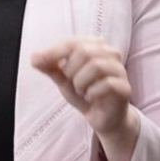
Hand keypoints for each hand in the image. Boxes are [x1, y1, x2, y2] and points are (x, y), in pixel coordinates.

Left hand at [32, 37, 139, 160]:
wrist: (103, 118)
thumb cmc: (85, 93)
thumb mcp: (63, 80)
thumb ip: (50, 68)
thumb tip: (34, 58)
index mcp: (94, 46)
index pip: (71, 43)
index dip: (53, 52)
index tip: (36, 61)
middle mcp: (110, 53)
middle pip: (84, 52)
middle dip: (70, 70)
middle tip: (71, 82)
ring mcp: (119, 70)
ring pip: (96, 66)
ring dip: (80, 82)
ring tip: (81, 91)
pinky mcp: (125, 87)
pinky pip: (106, 84)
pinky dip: (92, 93)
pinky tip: (91, 98)